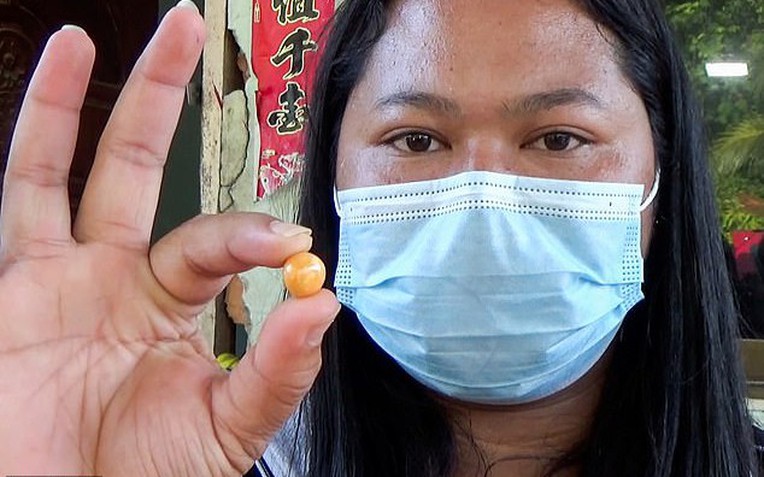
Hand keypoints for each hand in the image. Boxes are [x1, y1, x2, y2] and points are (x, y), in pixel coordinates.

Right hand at [0, 3, 338, 475]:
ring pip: (62, 172)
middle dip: (160, 98)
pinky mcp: (11, 291)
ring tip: (85, 38)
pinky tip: (43, 86)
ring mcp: (56, 277)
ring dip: (72, 104)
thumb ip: (278, 371)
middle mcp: (114, 276)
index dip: (251, 233)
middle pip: (138, 167)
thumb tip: (327, 303)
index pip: (214, 239)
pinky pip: (14, 204)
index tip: (291, 245)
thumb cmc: (144, 476)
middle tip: (188, 28)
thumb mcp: (229, 427)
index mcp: (170, 302)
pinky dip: (30, 146)